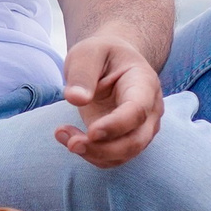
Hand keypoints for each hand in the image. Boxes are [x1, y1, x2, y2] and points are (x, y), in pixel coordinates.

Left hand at [55, 33, 163, 167]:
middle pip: (135, 141)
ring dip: (92, 153)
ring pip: (123, 154)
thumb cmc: (101, 55)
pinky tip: (68, 137)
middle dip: (103, 148)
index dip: (117, 125)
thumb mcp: (87, 53)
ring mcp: (140, 129)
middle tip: (71, 143)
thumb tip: (76, 99)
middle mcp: (149, 111)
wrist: (112, 62)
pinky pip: (112, 157)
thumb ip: (83, 74)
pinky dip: (89, 154)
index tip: (91, 132)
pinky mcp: (125, 140)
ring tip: (61, 134)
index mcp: (144, 84)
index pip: (138, 111)